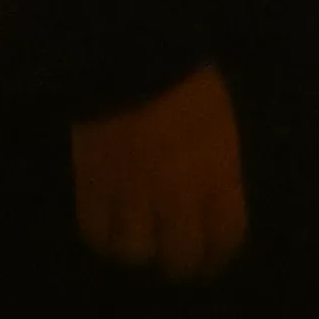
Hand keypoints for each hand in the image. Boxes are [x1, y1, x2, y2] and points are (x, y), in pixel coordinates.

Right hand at [72, 65, 246, 279]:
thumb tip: (210, 198)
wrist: (132, 54)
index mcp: (218, 173)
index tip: (212, 260)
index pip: (226, 236)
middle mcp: (178, 193)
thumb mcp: (218, 123)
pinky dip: (103, 237)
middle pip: (180, 255)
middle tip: (173, 259)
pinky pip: (96, 231)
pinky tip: (109, 230)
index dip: (218, 256)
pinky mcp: (93, 185)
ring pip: (134, 251)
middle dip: (179, 264)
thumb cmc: (187, 79)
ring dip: (138, 251)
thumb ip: (216, 167)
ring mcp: (132, 192)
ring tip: (138, 242)